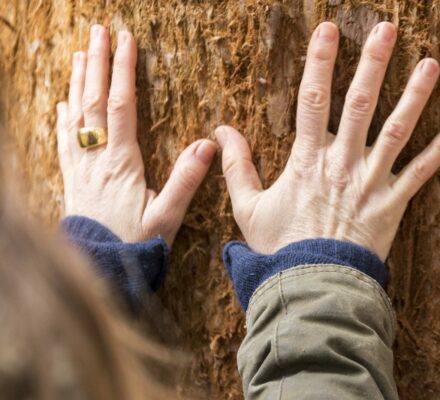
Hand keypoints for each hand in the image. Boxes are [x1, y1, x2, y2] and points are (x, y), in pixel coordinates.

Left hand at [56, 25, 215, 244]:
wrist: (100, 269)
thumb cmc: (136, 245)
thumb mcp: (168, 216)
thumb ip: (186, 180)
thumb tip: (208, 145)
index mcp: (121, 162)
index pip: (121, 106)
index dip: (124, 71)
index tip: (127, 42)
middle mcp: (96, 158)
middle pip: (94, 100)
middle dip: (98, 63)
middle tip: (99, 32)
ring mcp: (80, 167)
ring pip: (76, 114)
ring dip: (79, 81)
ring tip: (82, 54)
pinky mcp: (73, 179)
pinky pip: (64, 139)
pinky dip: (64, 116)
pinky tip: (65, 103)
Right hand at [217, 21, 439, 258]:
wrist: (314, 286)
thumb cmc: (281, 249)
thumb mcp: (249, 208)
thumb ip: (238, 167)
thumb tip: (221, 131)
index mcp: (308, 160)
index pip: (311, 101)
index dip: (318, 63)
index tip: (326, 30)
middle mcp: (343, 163)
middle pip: (359, 104)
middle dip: (372, 63)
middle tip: (386, 29)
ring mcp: (371, 182)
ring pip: (397, 131)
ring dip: (415, 96)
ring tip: (431, 64)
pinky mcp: (394, 205)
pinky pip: (420, 174)